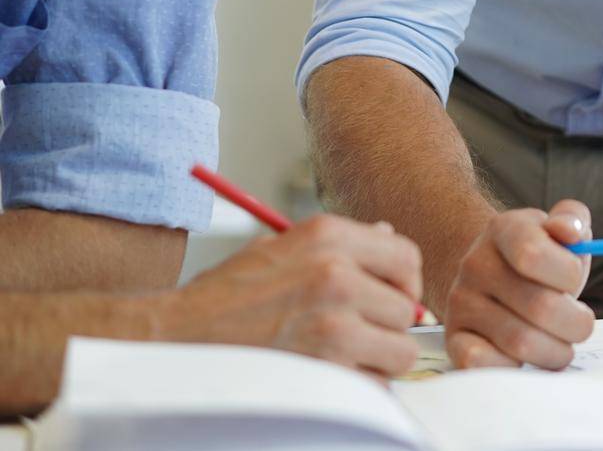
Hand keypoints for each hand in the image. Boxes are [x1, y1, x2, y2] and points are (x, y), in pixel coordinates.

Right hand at [162, 214, 422, 374]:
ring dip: (378, 361)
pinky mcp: (325, 370)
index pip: (406, 257)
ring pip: (400, 351)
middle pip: (407, 309)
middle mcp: (337, 274)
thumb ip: (340, 246)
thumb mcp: (280, 249)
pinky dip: (359, 389)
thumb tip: (389, 239)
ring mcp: (333, 324)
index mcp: (328, 236)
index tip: (392, 299)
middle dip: (386, 327)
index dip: (406, 283)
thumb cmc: (223, 298)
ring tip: (342, 358)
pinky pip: (375, 386)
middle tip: (356, 334)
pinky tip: (327, 378)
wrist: (172, 340)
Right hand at [443, 201, 595, 369]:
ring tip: (560, 343)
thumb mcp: (559, 229)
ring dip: (556, 352)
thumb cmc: (539, 257)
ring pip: (521, 343)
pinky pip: (482, 364)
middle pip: (540, 308)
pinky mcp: (454, 339)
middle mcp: (476, 265)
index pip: (533, 255)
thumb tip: (569, 231)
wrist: (493, 275)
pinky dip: (514, 368)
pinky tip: (527, 357)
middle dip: (576, 324)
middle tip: (580, 324)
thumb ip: (573, 219)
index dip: (568, 275)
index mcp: (504, 230)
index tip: (573, 281)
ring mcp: (461, 303)